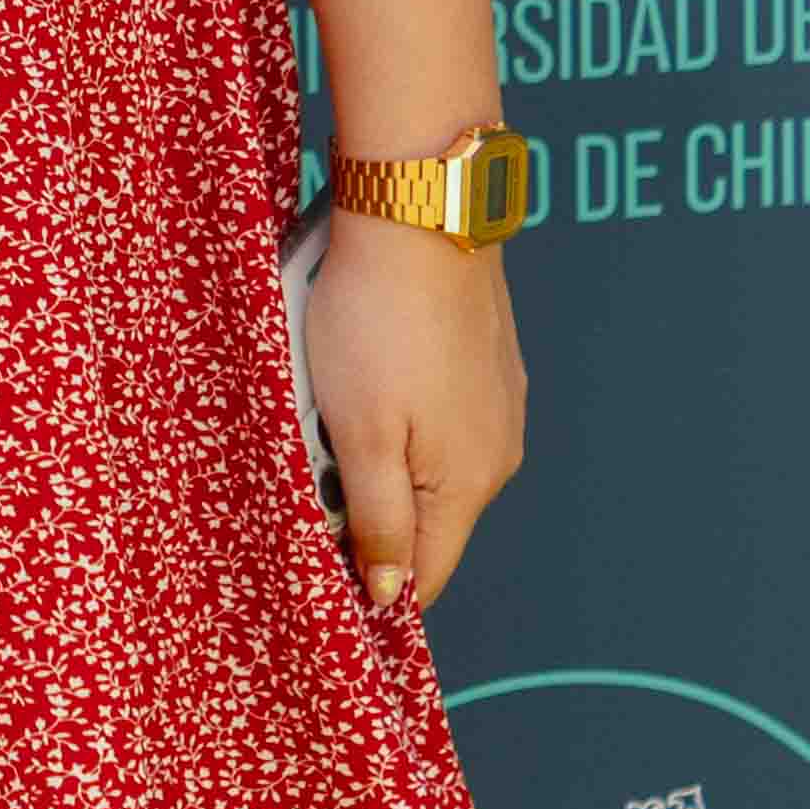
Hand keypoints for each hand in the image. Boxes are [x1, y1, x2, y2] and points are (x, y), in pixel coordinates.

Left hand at [305, 220, 528, 620]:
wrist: (417, 215)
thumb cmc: (378, 322)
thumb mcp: (361, 434)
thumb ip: (378, 519)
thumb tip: (390, 594)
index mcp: (467, 484)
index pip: (425, 574)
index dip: (372, 585)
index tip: (321, 575)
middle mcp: (497, 455)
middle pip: (424, 521)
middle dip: (366, 514)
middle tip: (311, 469)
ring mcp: (497, 408)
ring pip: (426, 468)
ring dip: (378, 459)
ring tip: (332, 412)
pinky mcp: (486, 367)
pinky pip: (436, 420)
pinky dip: (397, 416)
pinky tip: (365, 376)